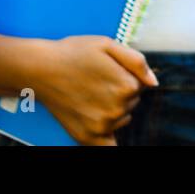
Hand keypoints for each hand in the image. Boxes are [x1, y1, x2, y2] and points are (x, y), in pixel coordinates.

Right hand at [29, 36, 157, 145]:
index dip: (127, 75)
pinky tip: (106, 132)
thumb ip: (137, 62)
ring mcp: (101, 126)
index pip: (140, 85)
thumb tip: (154, 83)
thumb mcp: (109, 45)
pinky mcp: (86, 137)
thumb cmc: (74, 53)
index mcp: (126, 86)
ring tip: (90, 94)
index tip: (109, 69)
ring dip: (113, 110)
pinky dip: (109, 141)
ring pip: (122, 118)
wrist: (40, 68)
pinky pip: (108, 147)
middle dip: (121, 92)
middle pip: (132, 102)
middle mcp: (116, 110)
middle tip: (97, 80)